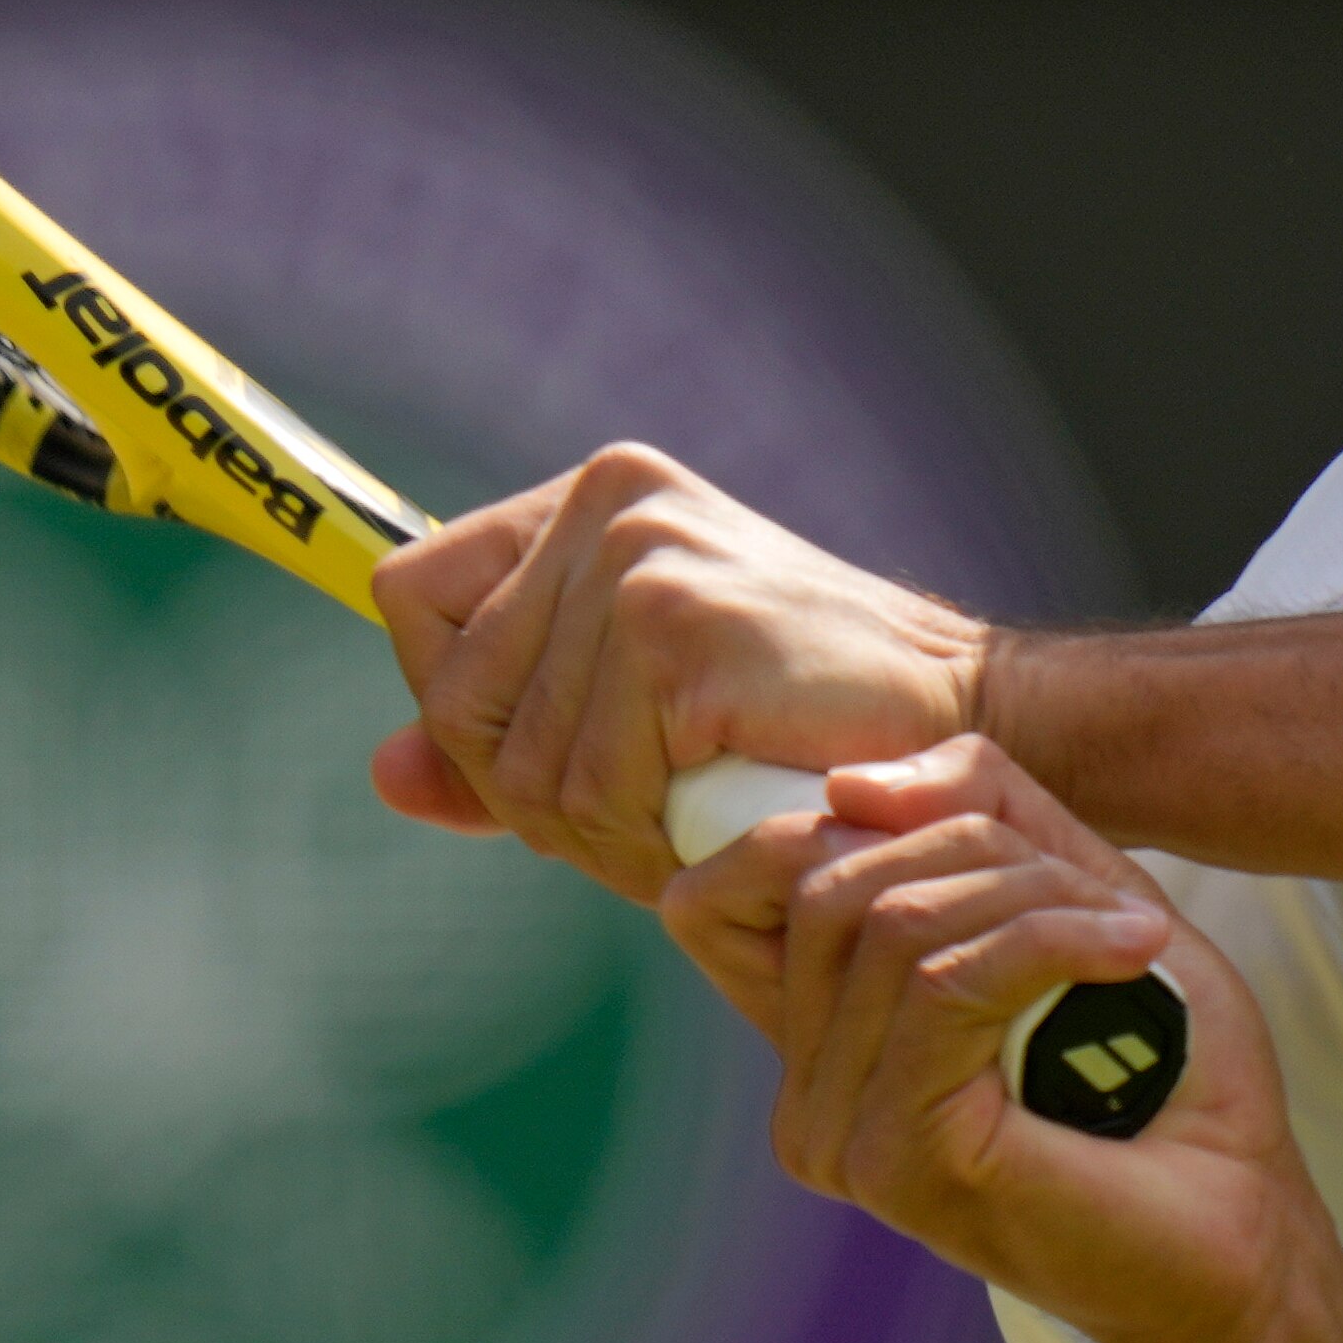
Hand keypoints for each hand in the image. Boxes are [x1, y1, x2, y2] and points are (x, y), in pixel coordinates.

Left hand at [368, 445, 996, 904]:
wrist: (958, 726)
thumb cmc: (798, 726)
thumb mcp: (632, 716)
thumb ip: (504, 739)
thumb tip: (383, 774)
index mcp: (591, 499)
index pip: (412, 596)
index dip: (456, 702)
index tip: (545, 752)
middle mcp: (607, 507)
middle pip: (455, 695)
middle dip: (528, 794)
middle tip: (633, 818)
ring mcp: (640, 562)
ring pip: (519, 760)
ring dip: (594, 835)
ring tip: (683, 826)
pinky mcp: (676, 630)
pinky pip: (589, 788)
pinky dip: (642, 844)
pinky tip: (711, 828)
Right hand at [658, 734, 1317, 1342]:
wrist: (1244, 1231)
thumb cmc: (1168, 1076)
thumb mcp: (1070, 896)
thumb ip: (978, 814)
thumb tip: (849, 782)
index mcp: (822, 1042)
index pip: (717, 891)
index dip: (826, 821)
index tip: (982, 835)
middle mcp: (807, 1097)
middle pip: (827, 878)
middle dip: (976, 845)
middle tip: (1098, 897)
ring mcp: (840, 1136)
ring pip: (891, 920)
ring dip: (1034, 894)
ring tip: (1131, 933)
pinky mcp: (898, 1155)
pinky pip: (944, 981)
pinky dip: (1052, 937)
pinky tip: (1133, 949)